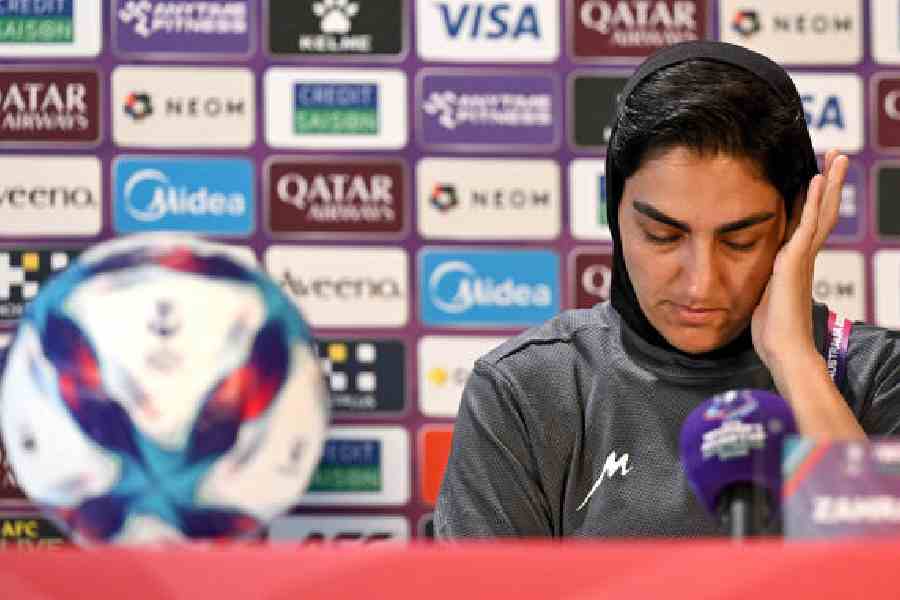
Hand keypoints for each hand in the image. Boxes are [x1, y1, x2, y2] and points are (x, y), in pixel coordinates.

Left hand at [751, 149, 848, 380]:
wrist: (783, 349)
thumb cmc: (773, 332)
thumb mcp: (765, 298)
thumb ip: (767, 284)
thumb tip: (761, 282)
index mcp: (795, 263)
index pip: (808, 224)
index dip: (814, 201)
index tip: (817, 177)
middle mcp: (803, 256)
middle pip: (823, 212)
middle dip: (830, 184)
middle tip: (837, 156)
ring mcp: (802, 257)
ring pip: (821, 212)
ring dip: (828, 183)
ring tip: (836, 157)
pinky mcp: (795, 260)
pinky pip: (807, 225)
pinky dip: (813, 202)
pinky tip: (816, 180)